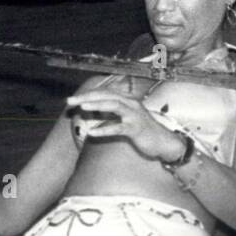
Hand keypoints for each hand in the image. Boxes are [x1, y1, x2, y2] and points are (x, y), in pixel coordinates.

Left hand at [65, 90, 179, 159]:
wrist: (164, 142)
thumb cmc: (144, 131)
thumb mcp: (126, 119)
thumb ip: (111, 114)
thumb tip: (93, 110)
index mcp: (127, 100)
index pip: (104, 93)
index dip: (88, 95)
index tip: (72, 99)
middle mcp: (131, 104)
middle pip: (106, 95)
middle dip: (87, 97)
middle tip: (70, 101)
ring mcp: (134, 115)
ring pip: (113, 106)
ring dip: (96, 105)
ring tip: (81, 108)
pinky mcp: (136, 129)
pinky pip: (118, 128)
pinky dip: (104, 129)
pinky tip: (92, 132)